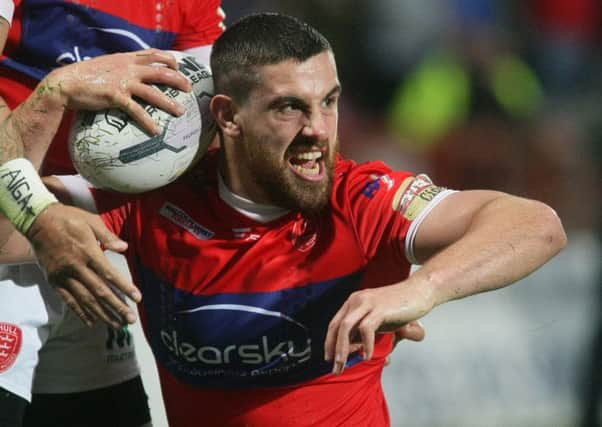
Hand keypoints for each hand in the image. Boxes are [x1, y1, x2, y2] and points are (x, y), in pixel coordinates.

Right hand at [26, 203, 140, 328]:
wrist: (38, 221)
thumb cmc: (69, 219)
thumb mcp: (91, 220)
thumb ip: (108, 236)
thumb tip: (124, 248)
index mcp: (88, 252)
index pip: (109, 274)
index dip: (124, 288)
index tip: (138, 298)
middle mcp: (76, 267)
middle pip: (99, 291)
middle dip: (116, 307)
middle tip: (131, 320)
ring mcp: (63, 276)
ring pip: (85, 299)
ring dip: (102, 314)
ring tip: (116, 324)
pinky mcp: (53, 281)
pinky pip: (68, 300)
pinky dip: (80, 312)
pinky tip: (92, 322)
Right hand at [43, 48, 191, 133]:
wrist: (67, 83)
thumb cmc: (87, 76)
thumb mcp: (108, 64)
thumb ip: (123, 65)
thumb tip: (136, 72)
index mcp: (126, 58)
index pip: (153, 54)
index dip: (169, 59)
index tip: (179, 67)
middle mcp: (128, 68)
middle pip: (161, 72)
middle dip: (178, 80)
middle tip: (189, 89)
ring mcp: (123, 82)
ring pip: (153, 92)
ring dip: (169, 103)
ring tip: (181, 112)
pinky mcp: (116, 96)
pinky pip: (136, 110)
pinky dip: (148, 121)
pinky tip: (156, 131)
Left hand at [324, 283, 433, 374]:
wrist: (421, 291)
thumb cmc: (401, 308)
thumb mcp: (381, 323)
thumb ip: (370, 337)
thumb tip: (364, 356)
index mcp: (354, 302)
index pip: (335, 323)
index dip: (330, 342)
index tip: (330, 358)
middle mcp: (357, 300)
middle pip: (337, 326)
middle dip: (333, 349)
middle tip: (335, 368)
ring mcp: (367, 303)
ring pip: (346, 327)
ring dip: (343, 348)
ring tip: (344, 364)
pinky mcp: (380, 308)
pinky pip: (366, 329)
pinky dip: (365, 345)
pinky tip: (368, 356)